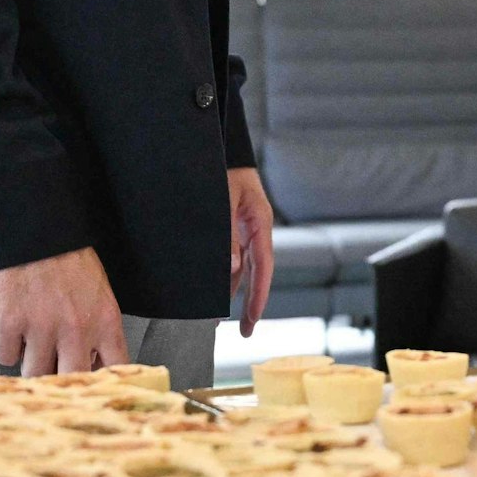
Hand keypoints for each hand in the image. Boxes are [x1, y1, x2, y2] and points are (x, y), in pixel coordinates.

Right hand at [0, 246, 127, 376]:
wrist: (26, 222)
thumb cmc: (62, 252)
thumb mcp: (96, 286)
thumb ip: (97, 326)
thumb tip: (92, 363)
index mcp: (103, 319)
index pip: (116, 368)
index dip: (103, 381)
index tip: (91, 383)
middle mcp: (75, 329)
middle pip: (71, 380)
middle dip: (60, 376)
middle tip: (51, 364)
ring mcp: (40, 328)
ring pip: (34, 373)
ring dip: (30, 358)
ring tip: (28, 336)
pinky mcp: (7, 324)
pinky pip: (4, 356)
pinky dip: (5, 343)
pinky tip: (9, 322)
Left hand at [229, 166, 275, 335]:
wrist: (219, 144)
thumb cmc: (223, 168)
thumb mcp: (223, 201)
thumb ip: (227, 235)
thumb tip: (232, 269)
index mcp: (259, 223)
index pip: (263, 269)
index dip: (259, 297)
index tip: (253, 321)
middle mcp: (255, 229)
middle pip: (255, 273)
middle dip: (249, 302)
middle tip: (244, 331)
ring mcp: (245, 227)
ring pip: (241, 266)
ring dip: (232, 288)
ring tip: (217, 315)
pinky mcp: (234, 225)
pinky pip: (232, 254)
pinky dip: (225, 271)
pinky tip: (213, 285)